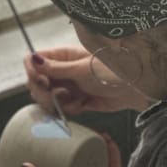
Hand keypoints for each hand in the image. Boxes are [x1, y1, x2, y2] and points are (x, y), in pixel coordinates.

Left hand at [22, 132, 122, 166]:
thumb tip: (25, 166)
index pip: (66, 166)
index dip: (64, 151)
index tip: (60, 136)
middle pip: (84, 160)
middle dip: (82, 145)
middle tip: (76, 130)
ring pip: (100, 160)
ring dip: (98, 145)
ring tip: (92, 131)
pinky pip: (115, 165)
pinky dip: (113, 152)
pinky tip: (108, 140)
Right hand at [24, 46, 148, 115]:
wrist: (134, 89)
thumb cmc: (112, 71)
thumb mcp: (82, 69)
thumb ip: (56, 68)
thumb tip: (32, 59)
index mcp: (62, 55)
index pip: (32, 59)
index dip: (32, 72)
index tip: (43, 82)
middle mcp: (61, 69)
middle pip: (35, 82)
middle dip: (45, 93)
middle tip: (61, 96)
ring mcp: (67, 85)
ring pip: (45, 98)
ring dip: (57, 104)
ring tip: (75, 101)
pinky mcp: (74, 100)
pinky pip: (60, 109)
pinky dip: (68, 110)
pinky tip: (82, 105)